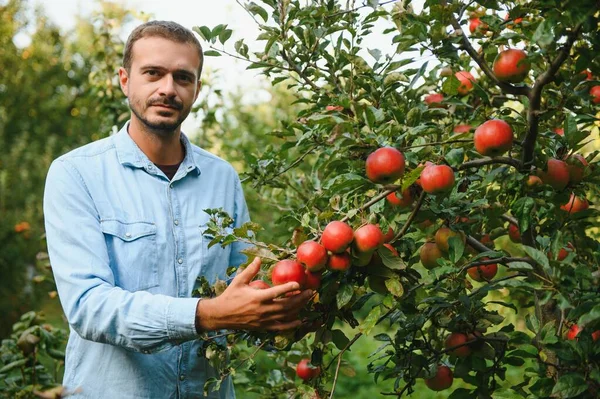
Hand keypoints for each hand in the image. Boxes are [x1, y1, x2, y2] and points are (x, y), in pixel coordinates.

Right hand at [195, 257, 312, 331]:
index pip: (276, 292)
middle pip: (286, 305)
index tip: (299, 284)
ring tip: (308, 300)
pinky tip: (300, 320)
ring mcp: (264, 320)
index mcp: (257, 297)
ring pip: (285, 315)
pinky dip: (291, 325)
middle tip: (310, 291)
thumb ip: (250, 270)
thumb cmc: (230, 296)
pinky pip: (280, 327)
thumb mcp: (239, 281)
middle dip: (300, 298)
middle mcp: (262, 310)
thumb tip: (259, 258)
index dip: (288, 288)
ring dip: (298, 308)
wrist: (221, 315)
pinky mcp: (263, 326)